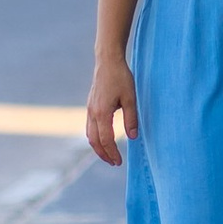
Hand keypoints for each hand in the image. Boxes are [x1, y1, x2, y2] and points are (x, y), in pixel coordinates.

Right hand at [86, 50, 137, 167]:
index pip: (106, 140)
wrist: (108, 61)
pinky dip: (95, 137)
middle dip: (103, 154)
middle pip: (94, 141)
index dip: (112, 153)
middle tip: (114, 163)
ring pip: (89, 135)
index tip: (119, 162)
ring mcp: (89, 109)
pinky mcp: (90, 105)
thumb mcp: (130, 98)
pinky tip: (103, 139)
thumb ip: (131, 118)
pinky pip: (89, 126)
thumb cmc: (121, 77)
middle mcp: (92, 112)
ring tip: (108, 154)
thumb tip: (133, 137)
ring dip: (98, 147)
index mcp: (102, 113)